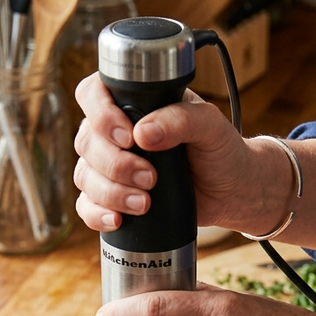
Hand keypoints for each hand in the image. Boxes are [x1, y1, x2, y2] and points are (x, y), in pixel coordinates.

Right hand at [73, 73, 270, 235]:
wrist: (230, 191)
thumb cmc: (220, 151)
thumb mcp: (210, 126)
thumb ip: (181, 119)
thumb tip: (143, 133)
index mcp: (132, 101)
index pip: (93, 95)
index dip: (101, 115)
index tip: (128, 137)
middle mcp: (113, 132)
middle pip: (86, 142)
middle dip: (115, 164)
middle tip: (150, 177)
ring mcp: (109, 166)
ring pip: (85, 176)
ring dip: (111, 192)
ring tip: (145, 203)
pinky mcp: (112, 198)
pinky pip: (86, 206)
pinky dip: (96, 215)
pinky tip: (117, 220)